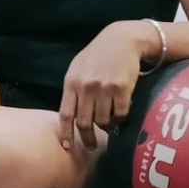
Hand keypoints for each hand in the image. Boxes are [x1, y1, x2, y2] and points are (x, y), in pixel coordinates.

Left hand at [58, 24, 140, 151]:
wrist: (122, 39)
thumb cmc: (98, 55)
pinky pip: (120, 114)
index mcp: (72, 82)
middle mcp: (86, 86)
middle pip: (84, 123)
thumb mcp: (78, 68)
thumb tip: (69, 118)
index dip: (66, 134)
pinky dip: (120, 118)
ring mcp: (104, 88)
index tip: (68, 147)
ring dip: (107, 126)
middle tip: (91, 146)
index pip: (66, 114)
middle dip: (87, 138)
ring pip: (103, 121)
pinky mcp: (122, 88)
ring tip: (109, 122)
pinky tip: (120, 112)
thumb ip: (73, 90)